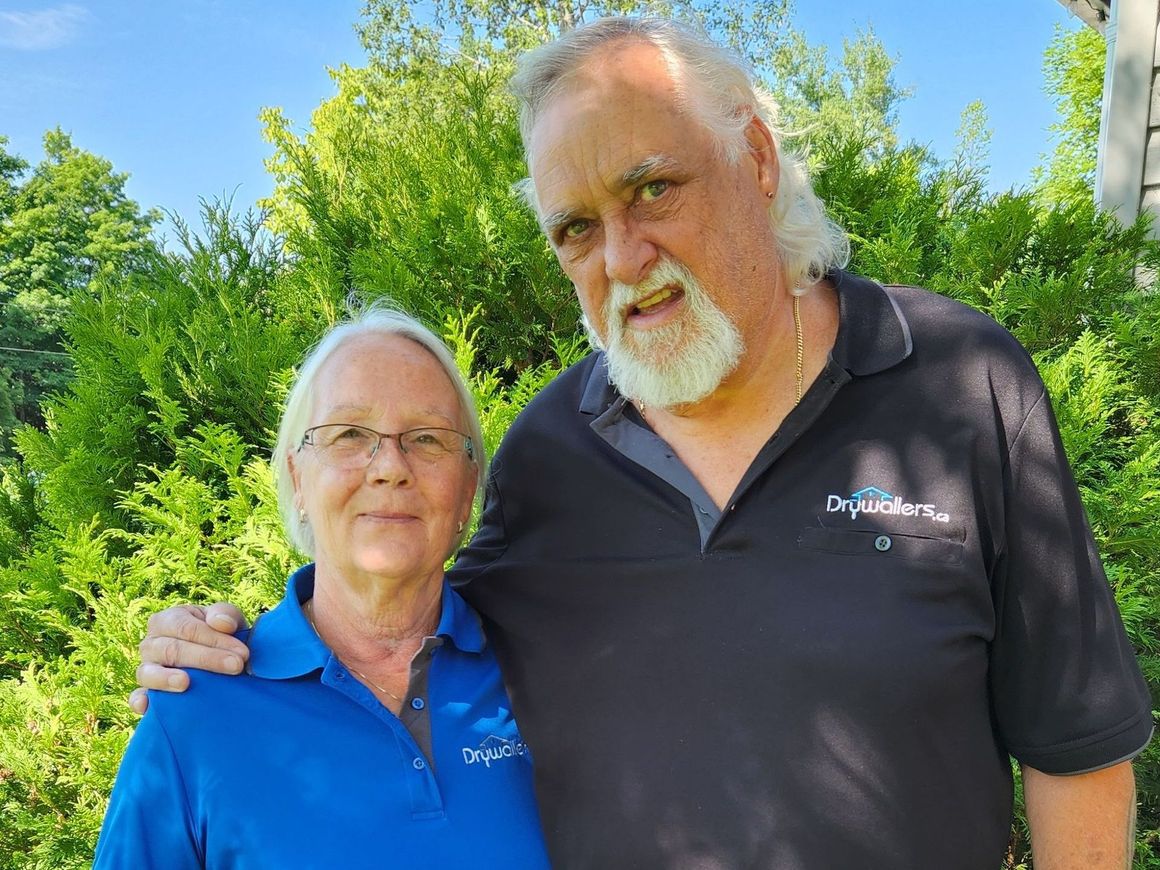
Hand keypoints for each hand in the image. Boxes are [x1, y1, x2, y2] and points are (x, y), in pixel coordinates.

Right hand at [129, 603, 250, 714]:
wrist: (222, 662)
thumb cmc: (222, 636)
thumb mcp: (227, 620)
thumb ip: (225, 614)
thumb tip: (221, 623)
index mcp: (168, 620)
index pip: (186, 628)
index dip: (215, 640)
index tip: (243, 653)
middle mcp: (151, 643)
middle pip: (171, 649)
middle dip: (206, 658)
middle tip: (236, 667)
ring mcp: (146, 669)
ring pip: (148, 672)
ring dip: (166, 678)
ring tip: (185, 683)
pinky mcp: (146, 693)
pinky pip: (137, 697)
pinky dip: (140, 701)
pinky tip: (147, 706)